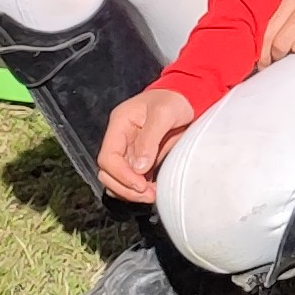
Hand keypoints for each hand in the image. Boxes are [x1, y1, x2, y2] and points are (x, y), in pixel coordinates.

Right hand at [96, 85, 193, 202]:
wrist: (186, 99)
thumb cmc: (174, 100)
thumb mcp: (164, 113)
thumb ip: (150, 138)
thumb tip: (139, 168)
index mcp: (119, 125)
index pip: (108, 157)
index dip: (121, 175)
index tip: (140, 185)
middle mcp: (119, 140)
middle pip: (108, 173)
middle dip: (125, 188)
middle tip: (148, 195)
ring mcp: (128, 151)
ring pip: (117, 180)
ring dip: (131, 192)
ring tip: (152, 195)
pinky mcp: (140, 160)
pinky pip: (131, 180)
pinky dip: (138, 190)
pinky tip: (153, 191)